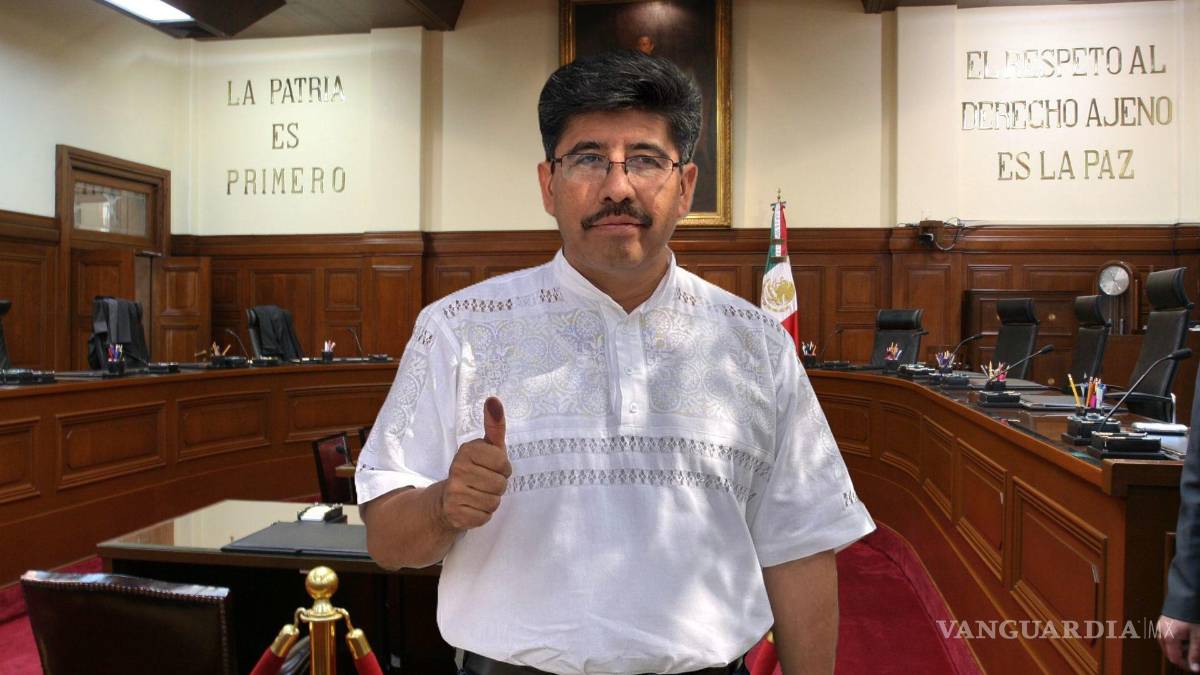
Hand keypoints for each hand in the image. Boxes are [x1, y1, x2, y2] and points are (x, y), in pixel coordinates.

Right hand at [438, 397, 510, 530]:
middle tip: (484, 482)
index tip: (491, 467)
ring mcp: (454, 493)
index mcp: (467, 451)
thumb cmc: (476, 469)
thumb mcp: (487, 446)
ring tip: (478, 494)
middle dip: (497, 486)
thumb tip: (493, 399)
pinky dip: (483, 514)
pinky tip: (472, 507)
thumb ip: (494, 424)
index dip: (503, 469)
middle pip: (500, 485)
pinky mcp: (455, 514)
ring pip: (494, 502)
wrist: (447, 499)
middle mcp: (457, 469)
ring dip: (491, 501)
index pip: (504, 464)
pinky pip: (485, 516)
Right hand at [1158, 614, 1199, 671]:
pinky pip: (1166, 636)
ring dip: (1178, 649)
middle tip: (1194, 656)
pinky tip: (1184, 636)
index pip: (1174, 659)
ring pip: (1167, 645)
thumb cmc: (1191, 614)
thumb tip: (1194, 667)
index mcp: (1169, 637)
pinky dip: (1175, 640)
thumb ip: (1195, 653)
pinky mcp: (1162, 622)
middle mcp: (1161, 633)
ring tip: (1191, 643)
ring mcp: (1160, 627)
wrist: (1186, 596)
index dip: (1186, 665)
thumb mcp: (1198, 636)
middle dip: (1182, 657)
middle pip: (1169, 653)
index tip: (1196, 666)